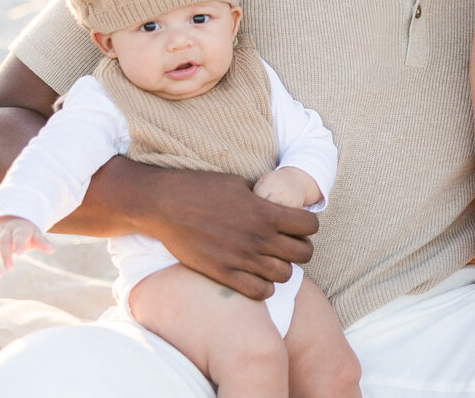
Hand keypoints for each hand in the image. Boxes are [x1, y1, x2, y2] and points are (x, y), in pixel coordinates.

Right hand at [0, 215, 53, 277]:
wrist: (10, 220)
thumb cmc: (25, 232)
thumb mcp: (35, 234)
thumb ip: (41, 242)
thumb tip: (51, 250)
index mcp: (18, 228)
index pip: (17, 235)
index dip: (18, 243)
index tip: (21, 254)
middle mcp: (3, 231)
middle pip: (2, 241)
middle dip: (5, 255)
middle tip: (10, 269)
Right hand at [140, 168, 318, 299]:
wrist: (164, 205)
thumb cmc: (201, 188)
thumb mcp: (239, 183)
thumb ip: (263, 197)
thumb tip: (280, 201)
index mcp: (265, 212)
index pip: (310, 225)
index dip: (308, 224)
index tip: (298, 224)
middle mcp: (258, 237)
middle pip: (304, 253)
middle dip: (301, 247)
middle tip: (288, 244)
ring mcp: (241, 258)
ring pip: (285, 275)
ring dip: (283, 268)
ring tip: (271, 260)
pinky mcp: (223, 274)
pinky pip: (260, 292)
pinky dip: (264, 287)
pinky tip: (256, 276)